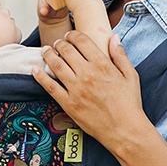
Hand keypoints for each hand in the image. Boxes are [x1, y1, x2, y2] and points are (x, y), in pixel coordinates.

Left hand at [32, 32, 147, 151]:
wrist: (124, 130)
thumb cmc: (129, 104)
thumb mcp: (131, 76)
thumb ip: (120, 55)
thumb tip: (113, 38)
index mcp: (102, 65)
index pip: (82, 41)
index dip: (73, 35)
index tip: (70, 35)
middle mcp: (87, 74)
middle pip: (66, 51)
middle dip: (60, 43)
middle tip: (57, 43)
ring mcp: (76, 89)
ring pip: (56, 65)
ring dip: (48, 55)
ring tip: (46, 51)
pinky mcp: (68, 104)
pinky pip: (50, 87)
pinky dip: (40, 77)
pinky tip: (35, 70)